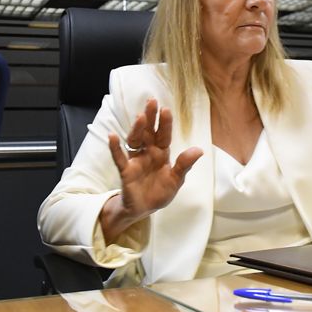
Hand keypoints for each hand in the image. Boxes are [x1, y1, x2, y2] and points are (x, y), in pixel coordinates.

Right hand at [101, 98, 202, 240]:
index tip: (166, 109)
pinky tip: (112, 136)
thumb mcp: (176, 180)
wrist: (144, 210)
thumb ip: (184, 165)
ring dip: (137, 129)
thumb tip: (199, 150)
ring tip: (140, 117)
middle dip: (150, 117)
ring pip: (135, 140)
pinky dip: (115, 148)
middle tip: (152, 101)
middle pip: (148, 132)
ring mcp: (135, 160)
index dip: (165, 124)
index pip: (164, 135)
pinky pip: (119, 158)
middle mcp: (148, 153)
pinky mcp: (126, 171)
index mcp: (161, 153)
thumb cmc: (159, 192)